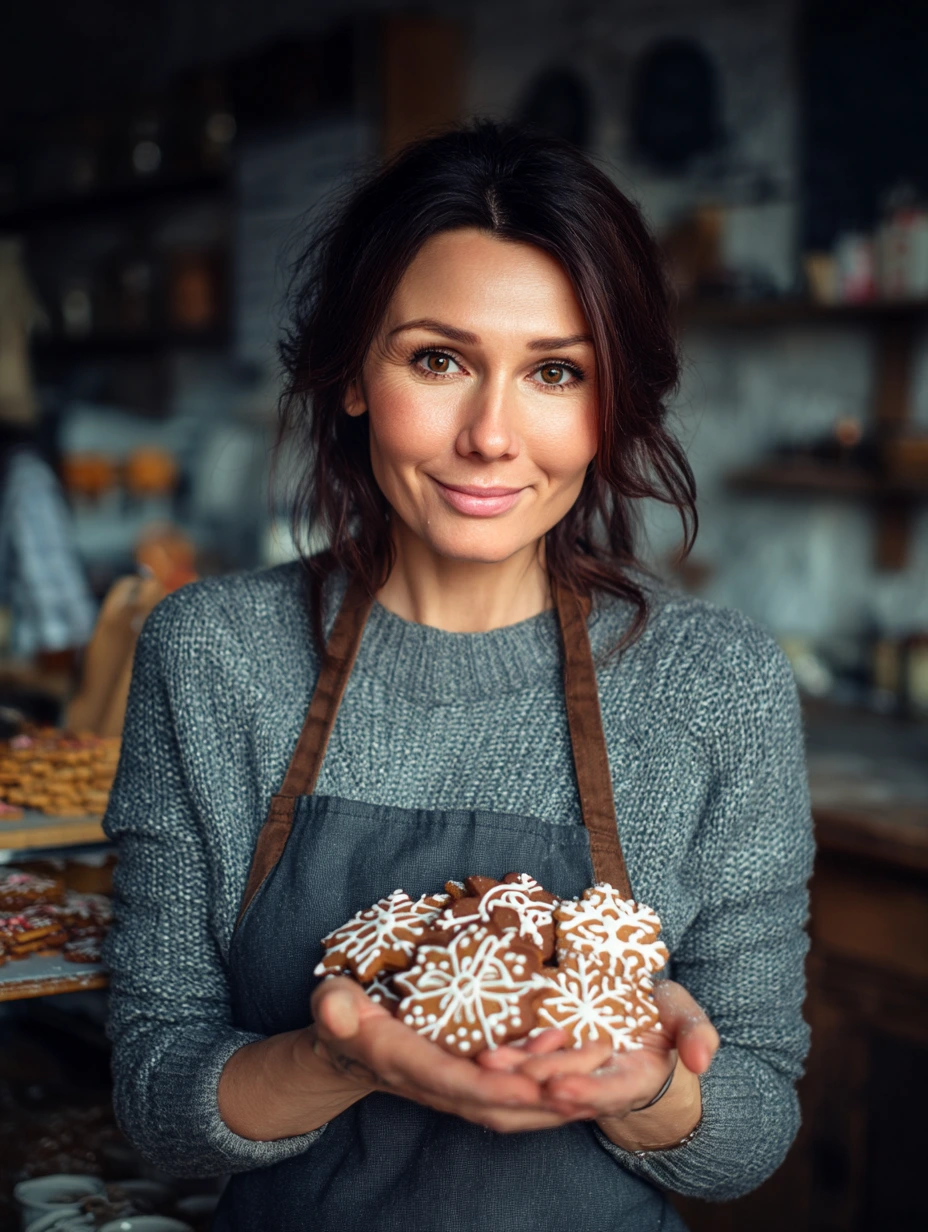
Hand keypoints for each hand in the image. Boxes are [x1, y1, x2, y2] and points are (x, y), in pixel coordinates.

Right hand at [309, 977, 601, 1132]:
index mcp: (406, 1064)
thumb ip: (334, 1010)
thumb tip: (335, 1012)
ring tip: (597, 1063)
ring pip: (512, 1099)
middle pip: (497, 1103)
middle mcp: (437, 1082)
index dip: (496, 1089)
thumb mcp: (330, 1004)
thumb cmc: (340, 1014)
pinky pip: (512, 1080)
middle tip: (593, 1078)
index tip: (536, 1086)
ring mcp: (456, 1080)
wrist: (346, 1043)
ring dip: (556, 1088)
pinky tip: (569, 1043)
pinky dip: (544, 1069)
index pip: (456, 1084)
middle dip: (547, 1097)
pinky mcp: (469, 1069)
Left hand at [475, 979, 717, 1146]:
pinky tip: (481, 1044)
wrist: (639, 1011)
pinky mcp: (547, 1057)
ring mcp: (570, 1073)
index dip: (585, 1091)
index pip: (608, 1092)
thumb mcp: (686, 1018)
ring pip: (537, 1080)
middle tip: (505, 1068)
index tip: (561, 1087)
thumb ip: (696, 1035)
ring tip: (485, 1058)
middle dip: (533, 1079)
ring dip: (511, 1072)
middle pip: (563, 1088)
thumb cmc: (662, 1014)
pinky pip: (525, 1061)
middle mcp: (596, 1084)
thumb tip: (701, 1059)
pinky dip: (507, 1055)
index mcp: (632, 1080)